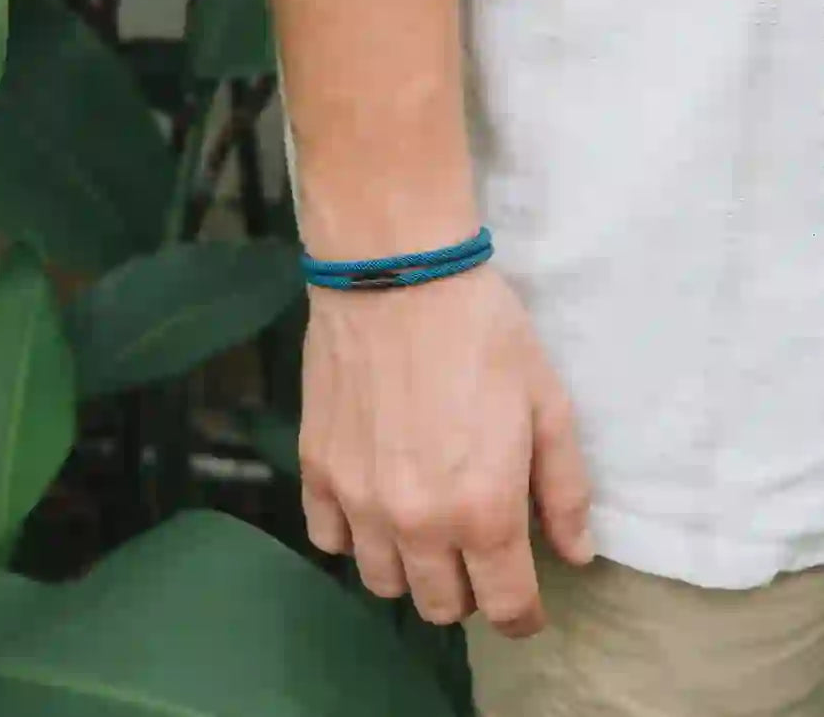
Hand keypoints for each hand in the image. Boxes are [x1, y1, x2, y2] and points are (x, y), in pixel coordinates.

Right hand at [299, 265, 593, 637]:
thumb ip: (564, 489)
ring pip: (382, 581)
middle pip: (439, 606)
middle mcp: (416, 523)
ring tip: (422, 525)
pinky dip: (354, 535)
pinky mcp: (316, 469)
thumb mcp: (548, 403)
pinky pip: (327, 538)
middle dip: (468, 590)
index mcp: (484, 510)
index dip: (524, 614)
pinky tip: (371, 501)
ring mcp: (357, 499)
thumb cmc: (484, 333)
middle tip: (477, 547)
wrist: (398, 276)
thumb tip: (574, 555)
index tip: (526, 601)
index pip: (506, 607)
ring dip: (411, 567)